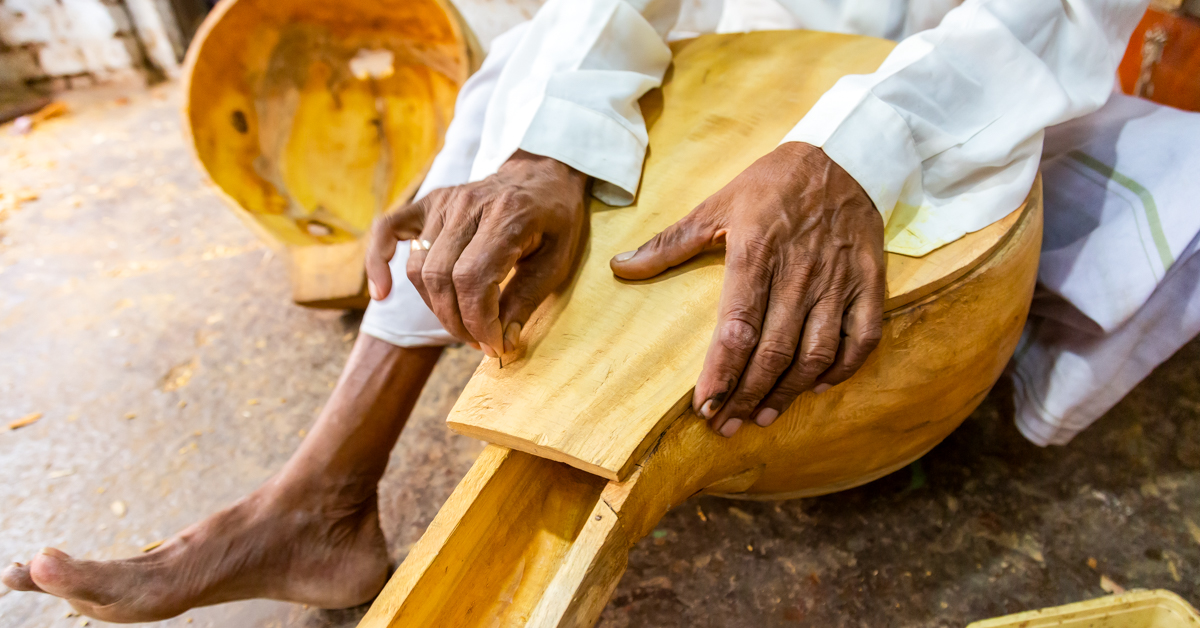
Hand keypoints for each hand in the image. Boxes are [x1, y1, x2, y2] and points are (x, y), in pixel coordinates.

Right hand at [366, 150, 587, 357]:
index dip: (478, 322)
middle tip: (480, 341)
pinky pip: (388, 229)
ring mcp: (444, 202)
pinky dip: (378, 261)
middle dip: (458, 322)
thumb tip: (502, 344)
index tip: (495, 346)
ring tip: (462, 324)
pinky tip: (382, 293)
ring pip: (419, 268)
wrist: (543, 174)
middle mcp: (469, 206)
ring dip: (436, 307)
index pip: (472, 280)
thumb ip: (526, 301)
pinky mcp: (429, 203)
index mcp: (506, 216)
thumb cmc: (555, 220)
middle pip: (441, 277)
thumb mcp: (556, 261)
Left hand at [610, 142, 884, 436]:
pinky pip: (863, 337)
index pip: (737, 328)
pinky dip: (843, 368)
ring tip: (764, 416)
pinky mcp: (870, 281)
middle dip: (747, 395)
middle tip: (726, 425)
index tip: (703, 405)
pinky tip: (819, 386)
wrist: (844, 154)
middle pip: (774, 351)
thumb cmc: (771, 185)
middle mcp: (799, 273)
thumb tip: (620, 267)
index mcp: (756, 253)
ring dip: (790, 391)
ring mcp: (839, 280)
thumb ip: (670, 243)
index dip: (721, 373)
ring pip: (817, 352)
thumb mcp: (717, 206)